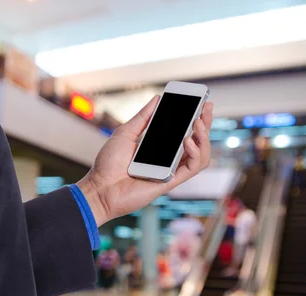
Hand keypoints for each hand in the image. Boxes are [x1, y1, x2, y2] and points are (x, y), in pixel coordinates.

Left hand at [77, 96, 212, 225]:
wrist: (99, 187)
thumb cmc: (108, 165)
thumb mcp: (126, 133)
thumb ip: (143, 117)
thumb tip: (157, 99)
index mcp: (159, 148)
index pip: (184, 132)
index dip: (196, 118)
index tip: (202, 102)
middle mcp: (168, 160)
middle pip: (197, 142)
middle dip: (205, 123)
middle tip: (206, 108)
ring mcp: (171, 171)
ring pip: (200, 156)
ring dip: (204, 138)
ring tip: (197, 123)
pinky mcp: (170, 181)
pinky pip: (192, 168)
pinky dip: (195, 153)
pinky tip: (187, 140)